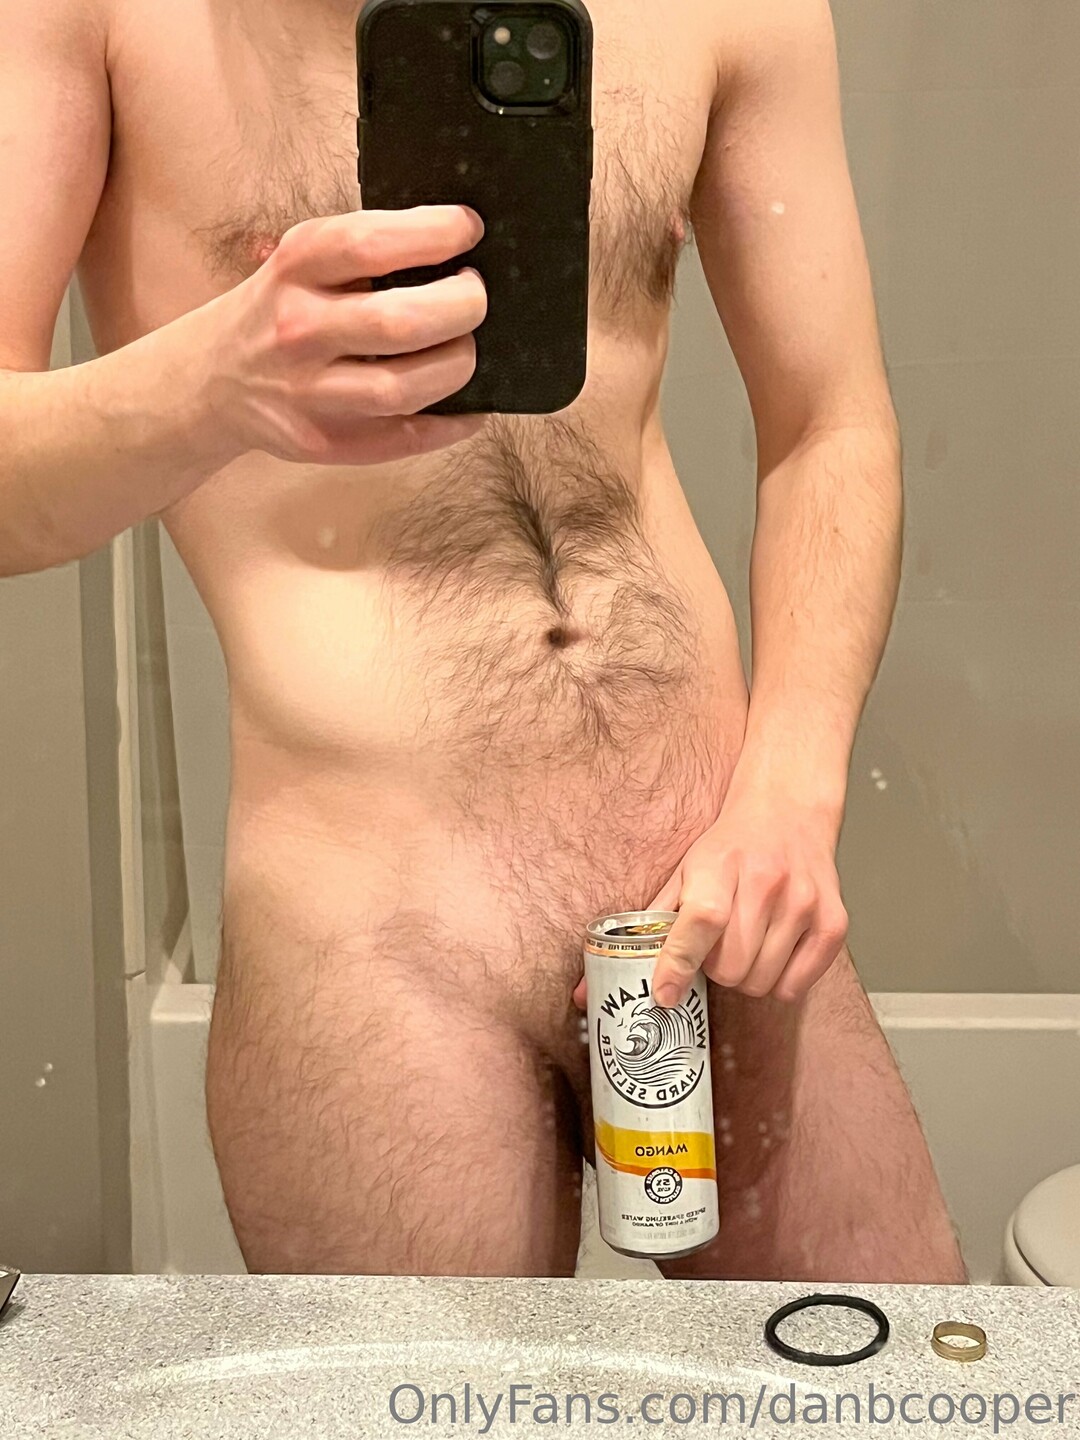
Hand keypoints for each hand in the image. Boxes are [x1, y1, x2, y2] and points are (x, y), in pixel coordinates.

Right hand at [206, 206, 487, 464]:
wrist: (212, 379)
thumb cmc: (279, 310)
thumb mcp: (301, 262)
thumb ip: (365, 253)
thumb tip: (458, 249)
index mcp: (295, 268)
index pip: (372, 243)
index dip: (436, 234)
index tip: (469, 230)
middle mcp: (299, 329)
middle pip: (401, 322)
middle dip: (462, 306)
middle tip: (475, 297)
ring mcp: (309, 392)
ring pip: (405, 387)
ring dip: (457, 365)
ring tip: (464, 347)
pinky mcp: (324, 442)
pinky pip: (406, 438)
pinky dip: (452, 423)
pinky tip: (469, 407)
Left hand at [572, 788, 847, 1011]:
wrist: (788, 812)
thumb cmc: (730, 848)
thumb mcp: (681, 874)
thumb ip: (641, 930)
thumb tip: (585, 992)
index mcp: (721, 868)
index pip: (700, 923)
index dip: (677, 964)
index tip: (662, 994)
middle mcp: (768, 884)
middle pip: (731, 966)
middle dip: (715, 970)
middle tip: (716, 949)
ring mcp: (805, 904)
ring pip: (762, 982)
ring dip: (746, 977)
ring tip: (745, 945)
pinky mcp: (834, 923)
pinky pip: (796, 986)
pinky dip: (780, 982)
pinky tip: (773, 952)